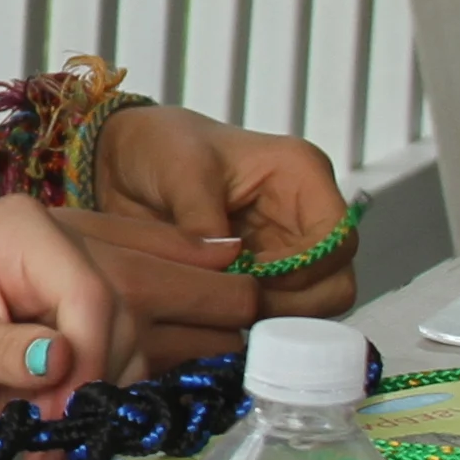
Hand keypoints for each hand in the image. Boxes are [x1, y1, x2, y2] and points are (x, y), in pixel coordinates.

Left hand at [0, 196, 132, 456]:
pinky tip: (51, 435)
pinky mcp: (76, 341)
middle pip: (120, 321)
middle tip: (45, 430)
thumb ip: (7, 352)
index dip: (87, 355)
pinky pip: (117, 375)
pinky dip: (93, 411)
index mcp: (22, 230)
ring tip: (41, 438)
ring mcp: (70, 299)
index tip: (59, 408)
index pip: (88, 292)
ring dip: (95, 403)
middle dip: (90, 383)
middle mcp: (58, 255)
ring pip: (130, 351)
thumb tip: (62, 356)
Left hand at [97, 106, 355, 320]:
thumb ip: (202, 218)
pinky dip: (251, 314)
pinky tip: (216, 311)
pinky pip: (276, 305)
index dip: (305, 271)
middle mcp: (305, 213)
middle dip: (293, 302)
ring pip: (310, 300)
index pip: (337, 240)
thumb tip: (225, 266)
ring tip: (223, 310)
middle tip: (238, 308)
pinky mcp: (260, 268)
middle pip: (334, 279)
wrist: (121, 158)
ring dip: (273, 313)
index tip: (251, 281)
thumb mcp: (179, 170)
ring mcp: (285, 244)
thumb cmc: (159, 145)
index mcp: (302, 176)